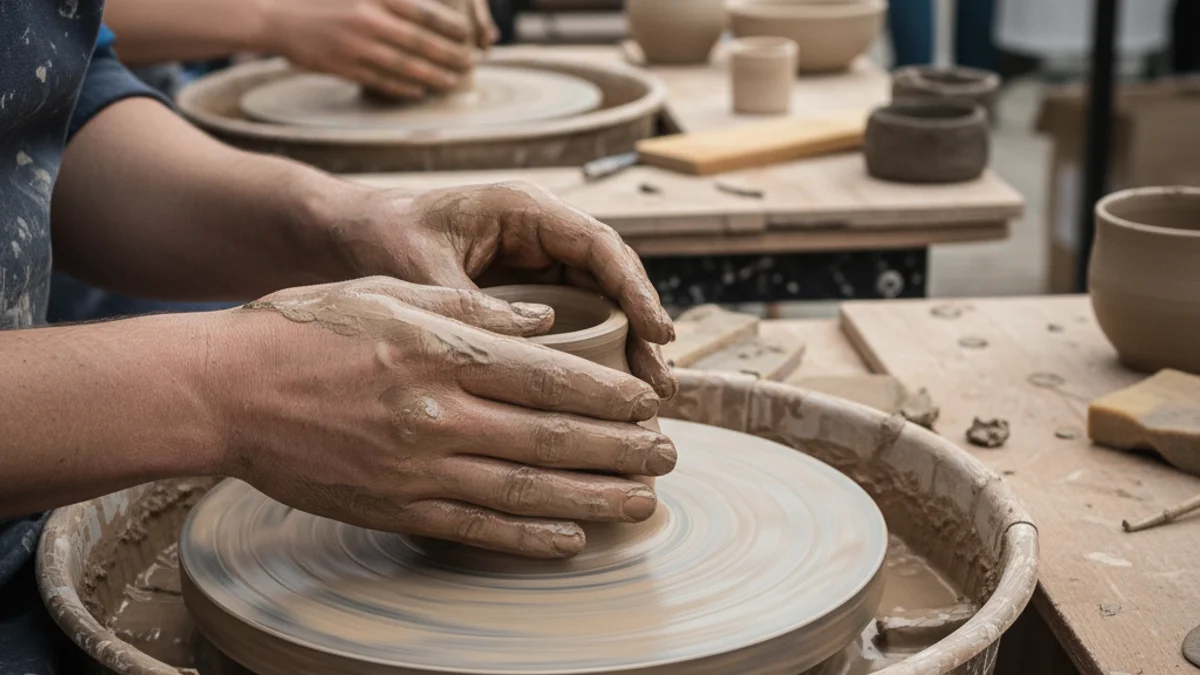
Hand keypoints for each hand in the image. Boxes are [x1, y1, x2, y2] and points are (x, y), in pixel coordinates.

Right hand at [216, 277, 675, 557]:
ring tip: (643, 502)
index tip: (649, 402)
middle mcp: (439, 412)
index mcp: (442, 351)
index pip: (551, 377)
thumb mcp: (390, 293)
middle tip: (668, 455)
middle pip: (552, 437)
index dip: (609, 395)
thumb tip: (544, 319)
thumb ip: (472, 308)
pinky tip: (570, 539)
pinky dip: (528, 537)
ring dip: (594, 498)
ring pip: (526, 490)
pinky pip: (475, 528)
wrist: (226, 390)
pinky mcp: (395, 507)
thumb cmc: (305, 329)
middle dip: (621, 449)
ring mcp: (418, 467)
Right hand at [259, 0, 498, 98]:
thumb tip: (424, 10)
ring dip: (432, 76)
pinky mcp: (342, 67)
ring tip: (451, 82)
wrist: (278, 17)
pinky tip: (419, 92)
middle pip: (419, 42)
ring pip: (403, 65)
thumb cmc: (323, 1)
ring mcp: (355, 46)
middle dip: (449, 55)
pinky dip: (402, 87)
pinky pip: (380, 81)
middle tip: (469, 64)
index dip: (450, 27)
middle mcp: (367, 20)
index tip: (467, 37)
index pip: (423, 12)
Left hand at [328, 181, 677, 399]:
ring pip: (599, 305)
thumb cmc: (383, 238)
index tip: (658, 334)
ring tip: (646, 399)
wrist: (346, 240)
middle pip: (612, 280)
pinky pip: (573, 322)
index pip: (600, 248)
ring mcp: (536, 266)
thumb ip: (471, 304)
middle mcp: (541, 235)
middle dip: (641, 329)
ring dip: (624, 348)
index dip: (636, 290)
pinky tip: (603, 398)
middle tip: (660, 383)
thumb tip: (530, 346)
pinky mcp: (525, 296)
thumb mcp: (422, 268)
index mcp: (526, 211)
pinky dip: (592, 356)